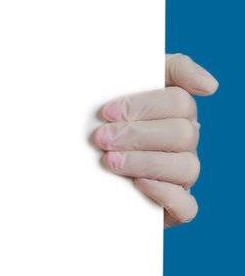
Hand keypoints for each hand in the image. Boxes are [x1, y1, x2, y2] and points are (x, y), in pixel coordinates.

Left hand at [90, 53, 218, 225]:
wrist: (65, 160)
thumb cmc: (91, 117)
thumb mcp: (109, 83)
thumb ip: (157, 67)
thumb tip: (211, 85)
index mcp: (171, 108)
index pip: (179, 101)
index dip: (144, 105)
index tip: (107, 111)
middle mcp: (182, 140)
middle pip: (183, 132)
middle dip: (137, 134)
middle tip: (100, 138)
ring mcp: (180, 174)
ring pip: (187, 167)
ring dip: (146, 162)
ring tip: (109, 161)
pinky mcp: (173, 207)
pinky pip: (186, 206)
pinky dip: (165, 195)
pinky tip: (138, 184)